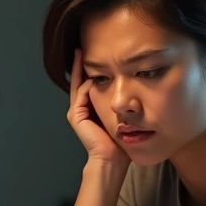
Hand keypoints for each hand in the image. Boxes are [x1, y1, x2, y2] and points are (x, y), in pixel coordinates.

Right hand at [67, 49, 129, 166]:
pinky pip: (81, 94)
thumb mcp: (122, 115)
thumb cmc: (120, 141)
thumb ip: (121, 102)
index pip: (89, 83)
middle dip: (82, 64)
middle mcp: (81, 108)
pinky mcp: (75, 115)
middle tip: (82, 47)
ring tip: (83, 53)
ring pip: (79, 85)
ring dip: (82, 69)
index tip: (96, 53)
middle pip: (80, 81)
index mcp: (91, 108)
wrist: (112, 158)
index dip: (92, 69)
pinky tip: (95, 75)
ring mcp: (76, 111)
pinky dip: (87, 84)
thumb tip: (131, 87)